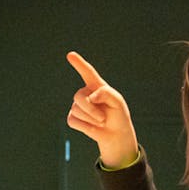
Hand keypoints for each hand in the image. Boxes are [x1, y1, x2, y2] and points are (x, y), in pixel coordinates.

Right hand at [65, 52, 139, 169]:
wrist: (115, 134)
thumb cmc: (118, 116)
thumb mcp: (118, 102)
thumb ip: (106, 94)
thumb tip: (91, 97)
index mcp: (97, 86)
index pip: (87, 72)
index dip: (79, 63)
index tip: (70, 55)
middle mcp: (86, 93)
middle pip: (79, 97)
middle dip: (91, 110)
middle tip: (103, 118)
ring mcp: (78, 105)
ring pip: (77, 110)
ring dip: (91, 119)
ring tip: (101, 122)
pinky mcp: (73, 117)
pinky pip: (73, 120)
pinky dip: (85, 126)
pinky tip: (93, 127)